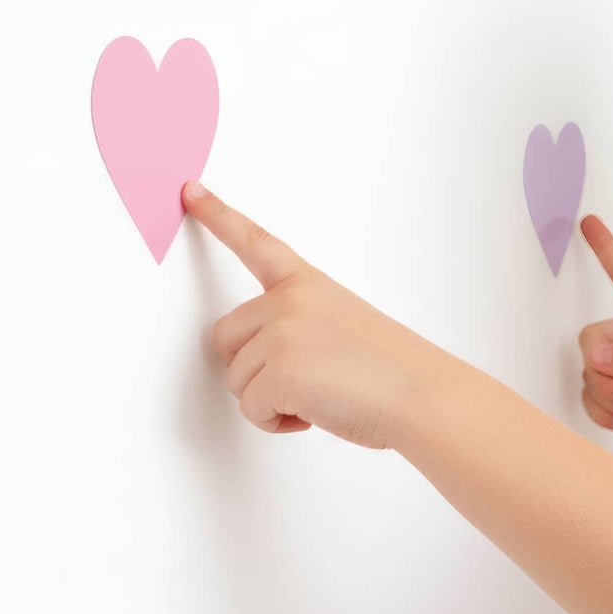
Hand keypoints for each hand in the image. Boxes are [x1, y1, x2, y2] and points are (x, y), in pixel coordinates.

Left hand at [182, 181, 460, 449]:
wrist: (421, 394)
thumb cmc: (391, 369)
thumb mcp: (341, 323)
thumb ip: (297, 323)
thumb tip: (262, 358)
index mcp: (307, 284)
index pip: (255, 243)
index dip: (219, 216)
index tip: (191, 192)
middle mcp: (288, 301)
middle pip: (226, 337)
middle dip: (251, 367)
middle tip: (301, 378)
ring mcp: (280, 334)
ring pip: (236, 379)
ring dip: (270, 399)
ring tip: (320, 396)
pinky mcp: (276, 372)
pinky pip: (251, 409)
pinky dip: (277, 421)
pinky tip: (316, 413)